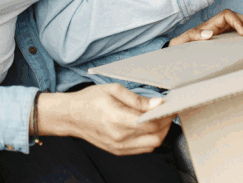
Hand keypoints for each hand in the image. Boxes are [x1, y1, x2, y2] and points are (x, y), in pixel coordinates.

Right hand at [36, 84, 171, 155]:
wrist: (70, 116)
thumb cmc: (90, 100)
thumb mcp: (114, 90)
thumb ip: (138, 99)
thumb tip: (157, 104)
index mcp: (118, 120)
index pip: (152, 123)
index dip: (166, 115)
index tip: (172, 106)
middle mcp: (120, 137)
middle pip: (156, 137)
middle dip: (166, 125)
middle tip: (167, 112)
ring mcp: (118, 147)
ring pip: (151, 146)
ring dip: (160, 133)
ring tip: (159, 119)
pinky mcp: (117, 151)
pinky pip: (141, 149)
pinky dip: (150, 139)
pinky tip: (148, 127)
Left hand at [168, 9, 242, 46]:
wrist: (178, 54)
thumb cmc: (181, 47)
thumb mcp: (184, 40)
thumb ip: (194, 35)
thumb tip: (209, 34)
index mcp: (210, 24)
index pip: (227, 15)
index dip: (237, 21)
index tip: (242, 33)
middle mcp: (217, 26)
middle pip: (236, 16)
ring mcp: (221, 32)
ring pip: (238, 23)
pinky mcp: (224, 40)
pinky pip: (236, 33)